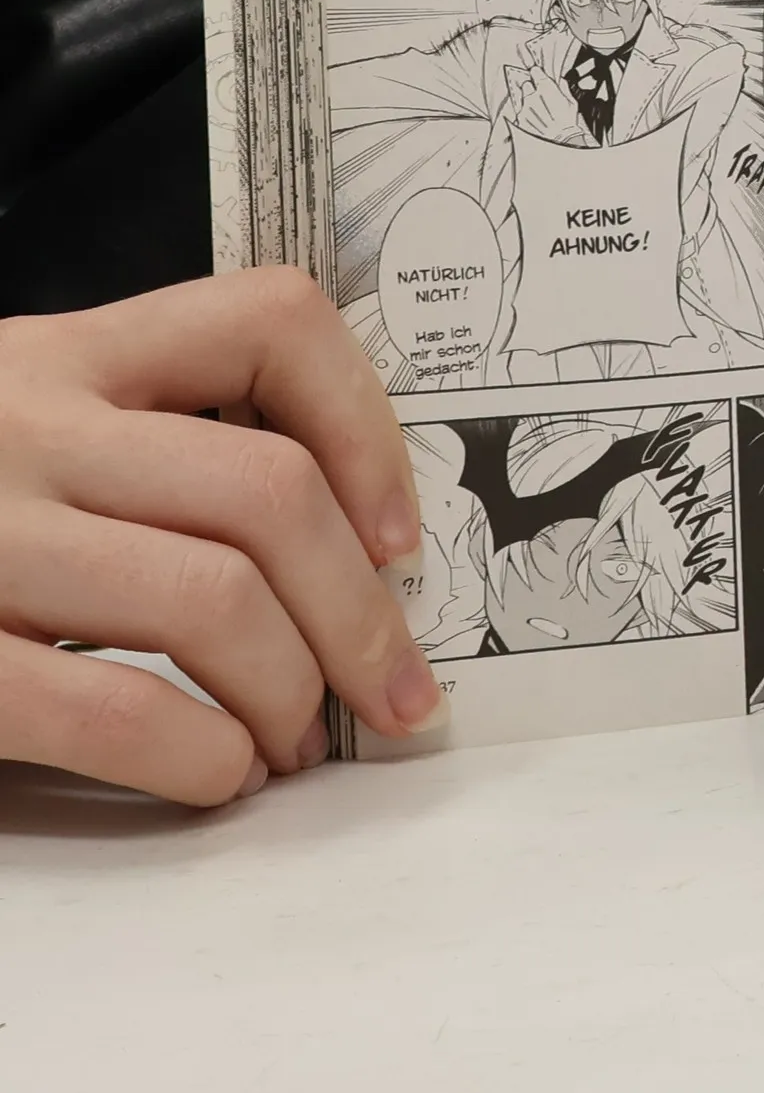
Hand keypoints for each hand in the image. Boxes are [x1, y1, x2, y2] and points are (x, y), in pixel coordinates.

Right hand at [0, 269, 447, 806]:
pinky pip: (107, 706)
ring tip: (295, 742)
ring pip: (211, 598)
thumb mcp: (34, 421)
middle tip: (395, 690)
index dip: (368, 426)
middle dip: (361, 612)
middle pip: (268, 491)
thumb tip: (352, 551)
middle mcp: (25, 420)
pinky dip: (197, 755)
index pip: (269, 319)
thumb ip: (157, 442)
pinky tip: (217, 774)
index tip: (396, 534)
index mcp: (70, 351)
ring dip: (292, 691)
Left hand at [505, 64, 587, 140]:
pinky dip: (526, 114)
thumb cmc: (568, 124)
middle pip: (526, 84)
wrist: (560, 142)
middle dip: (532, 89)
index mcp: (546, 88)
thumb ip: (564, 89)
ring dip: (529, 102)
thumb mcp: (572, 103)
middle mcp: (533, 96)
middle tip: (541, 97)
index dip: (537, 74)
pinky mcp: (520, 119)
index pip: (535, 71)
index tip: (538, 75)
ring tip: (540, 112)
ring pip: (523, 98)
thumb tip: (561, 82)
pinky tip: (536, 120)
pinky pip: (520, 111)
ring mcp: (525, 108)